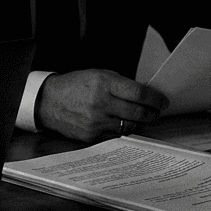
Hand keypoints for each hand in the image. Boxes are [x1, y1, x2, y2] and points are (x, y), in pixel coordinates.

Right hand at [36, 69, 168, 142]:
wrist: (47, 101)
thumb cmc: (74, 86)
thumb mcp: (97, 75)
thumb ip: (120, 84)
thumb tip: (144, 94)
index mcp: (103, 83)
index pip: (139, 93)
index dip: (155, 99)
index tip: (163, 101)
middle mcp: (100, 103)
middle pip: (138, 112)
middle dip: (152, 113)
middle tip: (156, 112)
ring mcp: (96, 121)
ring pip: (129, 126)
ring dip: (138, 122)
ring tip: (140, 117)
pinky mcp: (91, 136)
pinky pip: (115, 134)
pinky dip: (120, 129)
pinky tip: (120, 123)